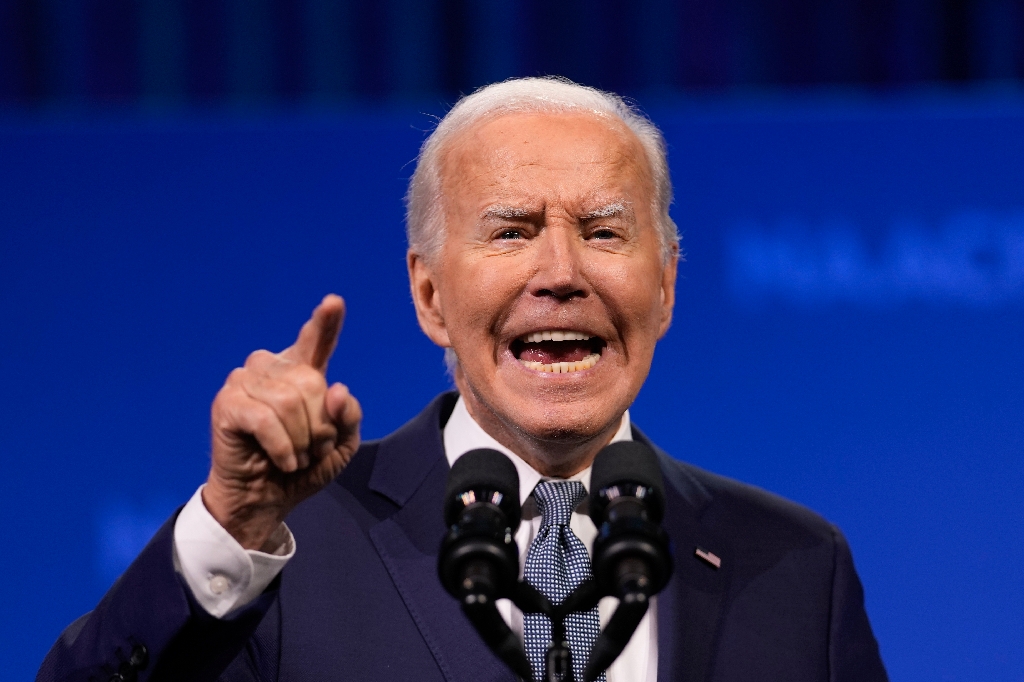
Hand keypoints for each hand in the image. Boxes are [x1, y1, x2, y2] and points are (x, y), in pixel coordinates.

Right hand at [202, 294, 361, 549]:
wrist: (265, 500)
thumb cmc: (302, 467)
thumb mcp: (340, 444)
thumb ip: (348, 415)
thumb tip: (337, 389)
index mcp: (301, 372)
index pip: (316, 341)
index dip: (325, 323)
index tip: (334, 302)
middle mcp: (271, 368)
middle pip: (312, 383)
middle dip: (320, 426)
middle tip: (311, 450)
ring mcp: (245, 381)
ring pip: (289, 401)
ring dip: (301, 440)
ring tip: (295, 456)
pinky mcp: (227, 403)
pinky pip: (266, 419)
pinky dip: (282, 447)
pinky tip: (283, 460)